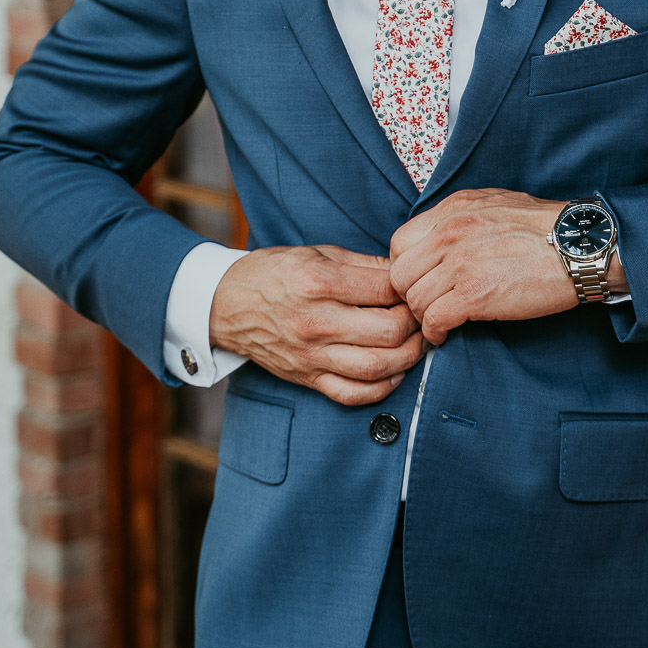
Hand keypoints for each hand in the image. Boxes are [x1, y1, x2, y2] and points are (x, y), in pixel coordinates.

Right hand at [209, 244, 424, 405]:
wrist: (226, 304)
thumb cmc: (273, 274)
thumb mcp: (317, 253)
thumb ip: (363, 264)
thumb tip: (403, 274)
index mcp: (319, 283)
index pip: (386, 290)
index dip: (410, 289)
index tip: (415, 288)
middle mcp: (316, 322)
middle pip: (389, 331)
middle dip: (416, 323)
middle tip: (421, 315)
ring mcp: (311, 355)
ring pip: (377, 366)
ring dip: (409, 357)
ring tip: (415, 342)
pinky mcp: (307, 378)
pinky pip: (353, 394)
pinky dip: (382, 388)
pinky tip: (394, 372)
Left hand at [388, 189, 625, 345]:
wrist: (580, 246)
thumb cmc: (547, 229)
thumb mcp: (497, 205)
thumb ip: (463, 218)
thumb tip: (441, 239)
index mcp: (453, 210)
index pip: (399, 243)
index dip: (406, 268)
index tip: (421, 281)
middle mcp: (450, 233)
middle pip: (399, 275)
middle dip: (410, 295)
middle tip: (428, 306)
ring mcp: (460, 263)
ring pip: (413, 300)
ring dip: (424, 316)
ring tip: (440, 321)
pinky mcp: (474, 294)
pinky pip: (433, 320)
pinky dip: (435, 332)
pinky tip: (446, 333)